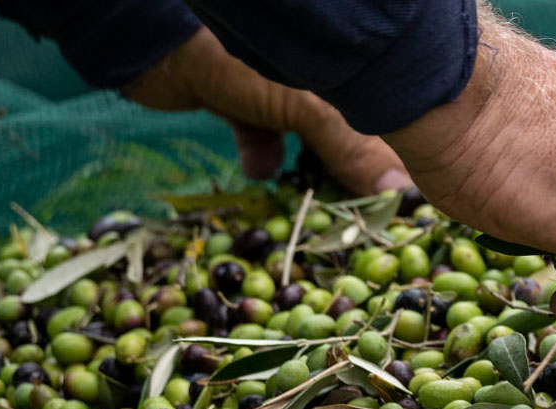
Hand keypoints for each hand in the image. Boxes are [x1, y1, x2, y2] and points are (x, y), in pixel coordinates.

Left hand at [123, 28, 409, 194]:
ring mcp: (283, 89)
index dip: (397, 165)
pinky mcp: (246, 102)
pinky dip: (264, 155)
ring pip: (312, 142)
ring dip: (310, 173)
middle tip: (356, 216)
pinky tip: (259, 165)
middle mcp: (326, 77)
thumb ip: (354, 150)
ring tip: (314, 202)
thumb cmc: (243, 66)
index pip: (392, 122)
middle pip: (355, 137)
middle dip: (354, 176)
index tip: (399, 209)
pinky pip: (266, 137)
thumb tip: (398, 196)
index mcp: (352, 68)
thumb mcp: (310, 107)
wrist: (156, 45)